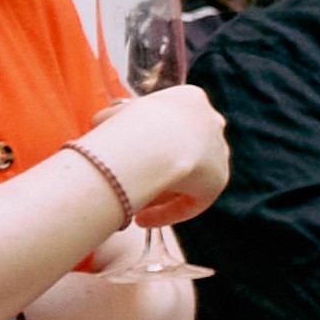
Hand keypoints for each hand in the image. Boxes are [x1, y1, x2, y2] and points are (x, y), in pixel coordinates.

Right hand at [82, 85, 231, 222]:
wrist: (150, 141)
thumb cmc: (123, 126)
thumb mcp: (111, 116)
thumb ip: (112, 120)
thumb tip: (100, 125)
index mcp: (190, 100)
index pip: (171, 126)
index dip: (146, 147)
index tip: (127, 163)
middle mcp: (210, 122)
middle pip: (183, 152)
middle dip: (157, 171)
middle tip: (132, 186)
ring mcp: (218, 150)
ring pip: (188, 177)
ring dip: (161, 194)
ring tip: (134, 208)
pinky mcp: (219, 179)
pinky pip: (193, 200)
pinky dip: (169, 212)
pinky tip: (142, 219)